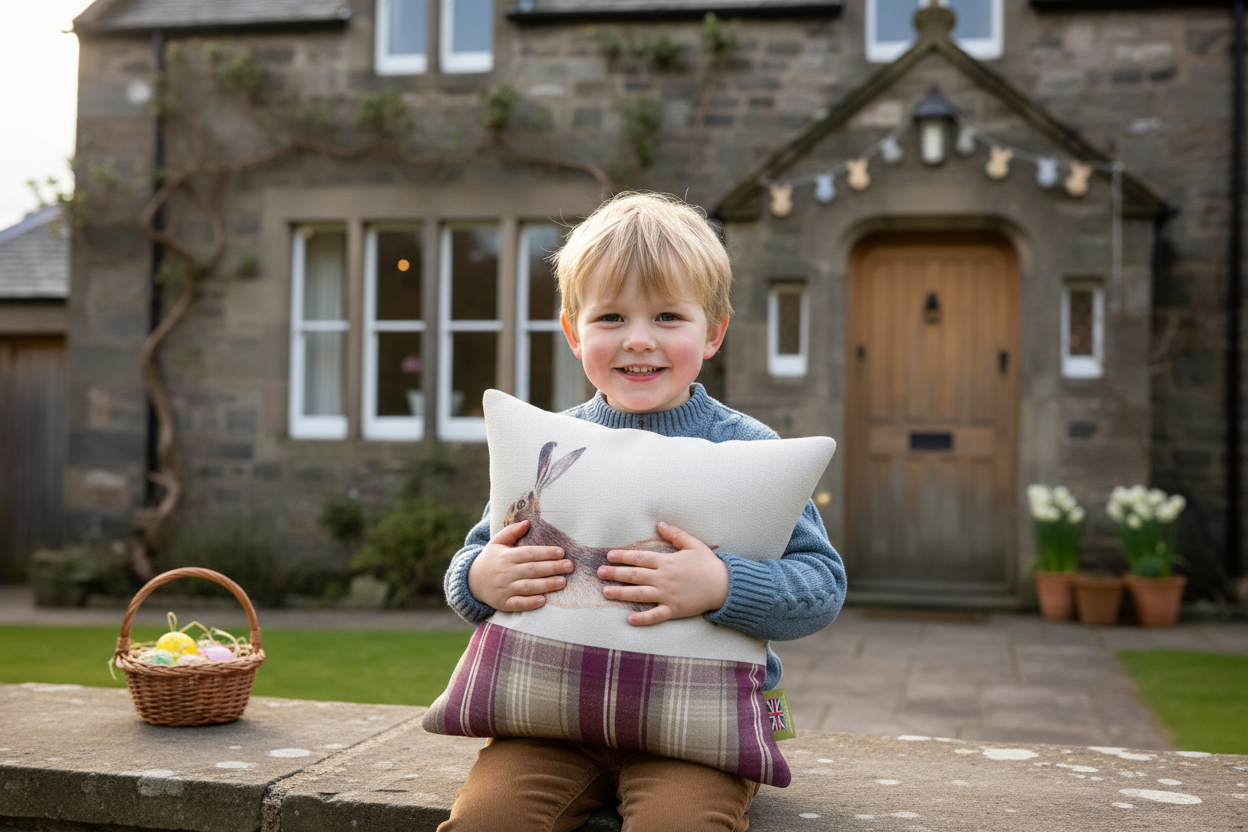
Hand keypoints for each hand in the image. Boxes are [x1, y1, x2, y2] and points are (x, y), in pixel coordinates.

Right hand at [467, 520, 572, 611]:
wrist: (472, 581)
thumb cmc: (491, 559)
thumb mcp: (497, 542)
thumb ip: (512, 531)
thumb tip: (528, 522)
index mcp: (506, 556)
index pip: (529, 553)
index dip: (545, 552)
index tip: (561, 552)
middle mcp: (505, 572)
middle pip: (532, 570)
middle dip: (552, 568)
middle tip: (569, 566)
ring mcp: (504, 589)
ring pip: (528, 587)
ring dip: (547, 585)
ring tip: (563, 582)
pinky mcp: (503, 603)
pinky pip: (518, 604)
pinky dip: (530, 602)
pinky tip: (543, 600)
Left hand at [596, 522, 729, 625]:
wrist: (725, 586)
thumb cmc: (709, 565)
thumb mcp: (693, 544)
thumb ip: (675, 534)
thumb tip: (659, 524)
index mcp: (667, 561)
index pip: (639, 558)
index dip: (622, 556)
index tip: (609, 556)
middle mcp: (663, 578)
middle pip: (634, 575)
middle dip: (615, 573)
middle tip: (599, 573)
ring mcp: (667, 595)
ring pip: (639, 594)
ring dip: (621, 593)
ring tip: (606, 592)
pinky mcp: (674, 609)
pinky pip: (655, 615)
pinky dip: (642, 619)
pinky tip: (628, 619)